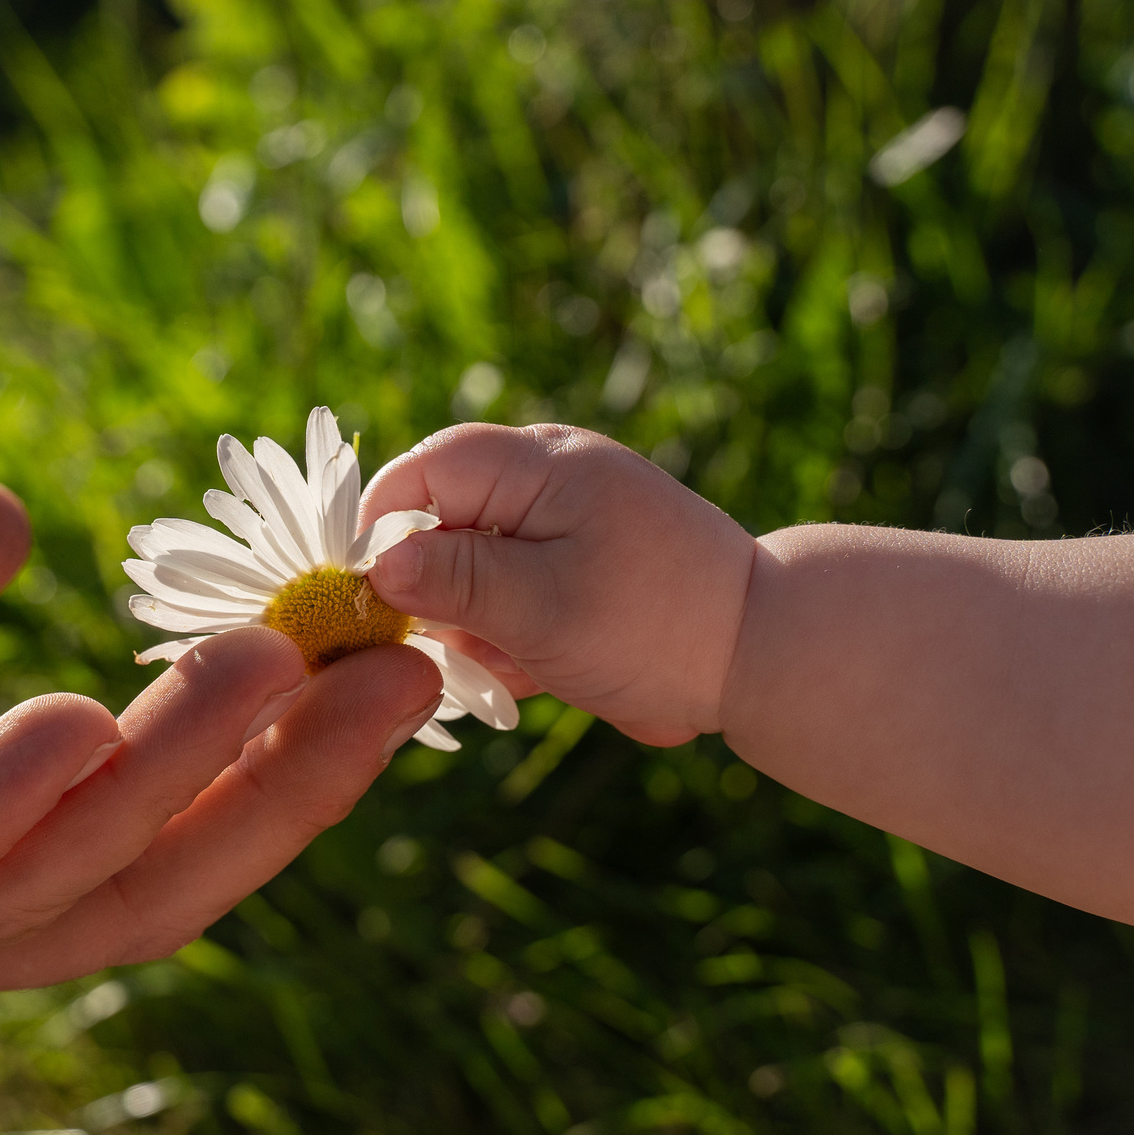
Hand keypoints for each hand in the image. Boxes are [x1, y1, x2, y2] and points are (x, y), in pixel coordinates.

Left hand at [0, 473, 442, 1119]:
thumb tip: (13, 521)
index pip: (98, 830)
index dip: (243, 763)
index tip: (363, 659)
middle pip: (102, 881)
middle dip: (257, 790)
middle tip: (394, 671)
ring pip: (2, 896)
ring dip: (149, 786)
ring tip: (269, 668)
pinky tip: (57, 727)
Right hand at [360, 423, 757, 745]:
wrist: (767, 655)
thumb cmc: (655, 627)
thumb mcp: (541, 609)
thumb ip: (454, 582)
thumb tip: (374, 568)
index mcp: (541, 463)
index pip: (425, 469)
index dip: (381, 524)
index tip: (366, 594)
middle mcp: (549, 478)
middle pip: (443, 520)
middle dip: (438, 591)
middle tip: (464, 648)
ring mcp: (566, 521)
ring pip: (474, 565)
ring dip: (479, 625)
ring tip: (525, 664)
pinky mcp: (579, 564)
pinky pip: (514, 592)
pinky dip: (514, 634)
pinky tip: (542, 670)